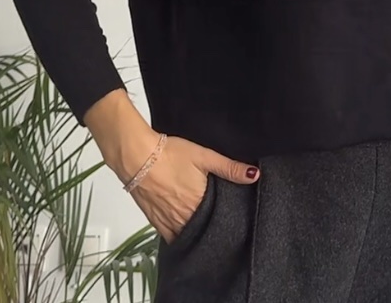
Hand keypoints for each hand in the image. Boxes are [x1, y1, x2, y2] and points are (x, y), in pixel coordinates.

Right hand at [126, 134, 260, 243]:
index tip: (235, 219)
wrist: (137, 157)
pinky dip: (179, 233)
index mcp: (199, 203)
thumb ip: (229, 168)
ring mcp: (168, 222)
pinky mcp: (155, 221)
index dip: (228, 221)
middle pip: (203, 230)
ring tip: (204, 222)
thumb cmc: (169, 154)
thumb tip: (254, 175)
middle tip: (220, 219)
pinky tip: (185, 224)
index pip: (219, 221)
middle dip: (212, 226)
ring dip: (196, 231)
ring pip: (187, 235)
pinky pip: (170, 236)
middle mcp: (184, 217)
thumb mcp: (204, 156)